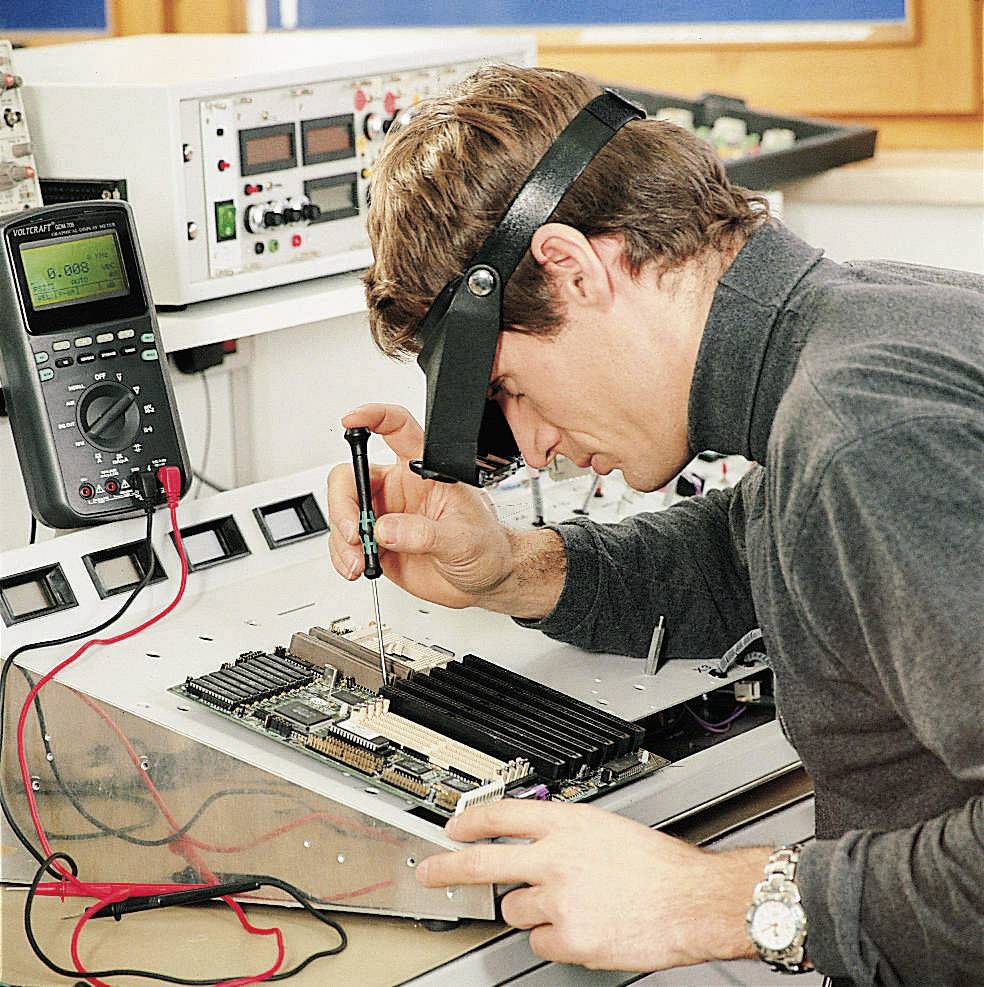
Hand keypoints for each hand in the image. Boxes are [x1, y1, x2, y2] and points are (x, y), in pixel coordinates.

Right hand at [327, 404, 516, 608]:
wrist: (485, 580)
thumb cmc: (485, 547)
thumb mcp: (463, 539)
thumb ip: (424, 533)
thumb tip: (385, 529)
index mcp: (425, 471)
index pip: (397, 429)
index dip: (373, 417)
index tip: (351, 420)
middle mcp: (400, 487)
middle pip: (351, 477)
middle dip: (344, 506)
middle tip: (355, 533)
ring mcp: (386, 515)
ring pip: (344, 512)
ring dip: (343, 539)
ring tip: (361, 559)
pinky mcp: (377, 541)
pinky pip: (345, 542)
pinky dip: (344, 556)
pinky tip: (358, 566)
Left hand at [416, 800, 765, 971]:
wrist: (692, 900)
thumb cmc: (658, 865)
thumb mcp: (605, 826)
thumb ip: (565, 832)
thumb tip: (535, 840)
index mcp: (567, 823)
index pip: (502, 815)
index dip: (470, 820)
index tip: (454, 827)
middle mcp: (556, 857)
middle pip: (483, 860)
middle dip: (448, 866)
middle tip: (430, 870)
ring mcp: (560, 899)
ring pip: (514, 908)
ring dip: (530, 909)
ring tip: (567, 905)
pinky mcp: (569, 938)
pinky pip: (539, 941)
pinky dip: (555, 939)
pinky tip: (581, 928)